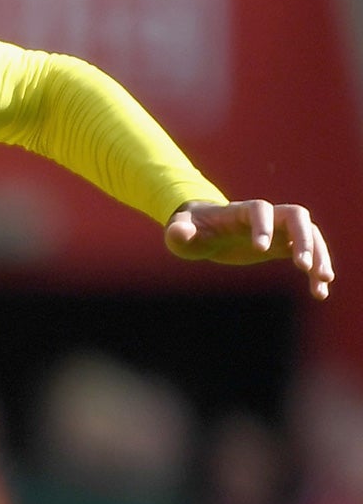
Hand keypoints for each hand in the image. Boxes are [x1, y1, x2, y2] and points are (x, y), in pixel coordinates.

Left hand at [165, 199, 333, 299]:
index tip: (260, 249)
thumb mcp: (180, 231)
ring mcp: (278, 230)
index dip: (263, 226)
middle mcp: (266, 216)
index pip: (259, 209)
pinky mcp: (282, 246)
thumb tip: (179, 232)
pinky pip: (308, 254)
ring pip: (309, 234)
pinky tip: (320, 293)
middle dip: (302, 239)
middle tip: (303, 266)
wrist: (202, 230)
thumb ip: (180, 232)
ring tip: (323, 281)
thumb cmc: (190, 229)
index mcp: (240, 211)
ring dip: (319, 255)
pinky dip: (316, 270)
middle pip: (296, 217)